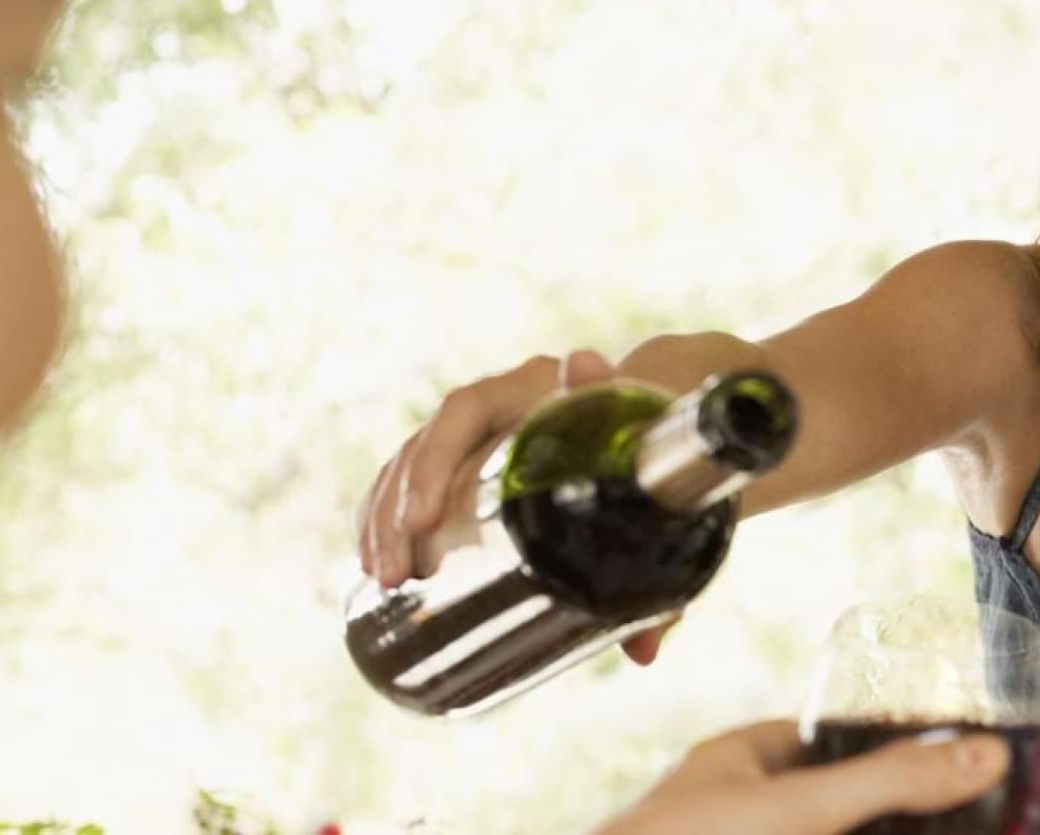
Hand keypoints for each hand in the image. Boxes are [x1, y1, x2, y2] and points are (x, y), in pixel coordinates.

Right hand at [354, 346, 678, 663]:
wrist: (667, 429)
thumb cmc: (666, 460)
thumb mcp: (660, 496)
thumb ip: (657, 566)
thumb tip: (643, 652)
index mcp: (543, 387)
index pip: (466, 409)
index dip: (436, 460)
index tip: (425, 519)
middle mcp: (505, 399)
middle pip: (429, 441)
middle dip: (399, 508)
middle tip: (394, 574)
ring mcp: (485, 426)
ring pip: (411, 459)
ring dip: (384, 516)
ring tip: (382, 578)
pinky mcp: (474, 457)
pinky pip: (412, 474)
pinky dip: (386, 512)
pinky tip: (372, 558)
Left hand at [591, 720, 1010, 834]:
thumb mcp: (803, 809)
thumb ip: (891, 781)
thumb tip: (986, 755)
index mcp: (742, 758)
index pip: (832, 737)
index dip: (891, 748)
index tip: (954, 764)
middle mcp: (736, 808)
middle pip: (835, 803)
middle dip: (893, 814)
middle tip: (962, 819)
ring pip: (821, 830)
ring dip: (879, 831)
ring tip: (947, 833)